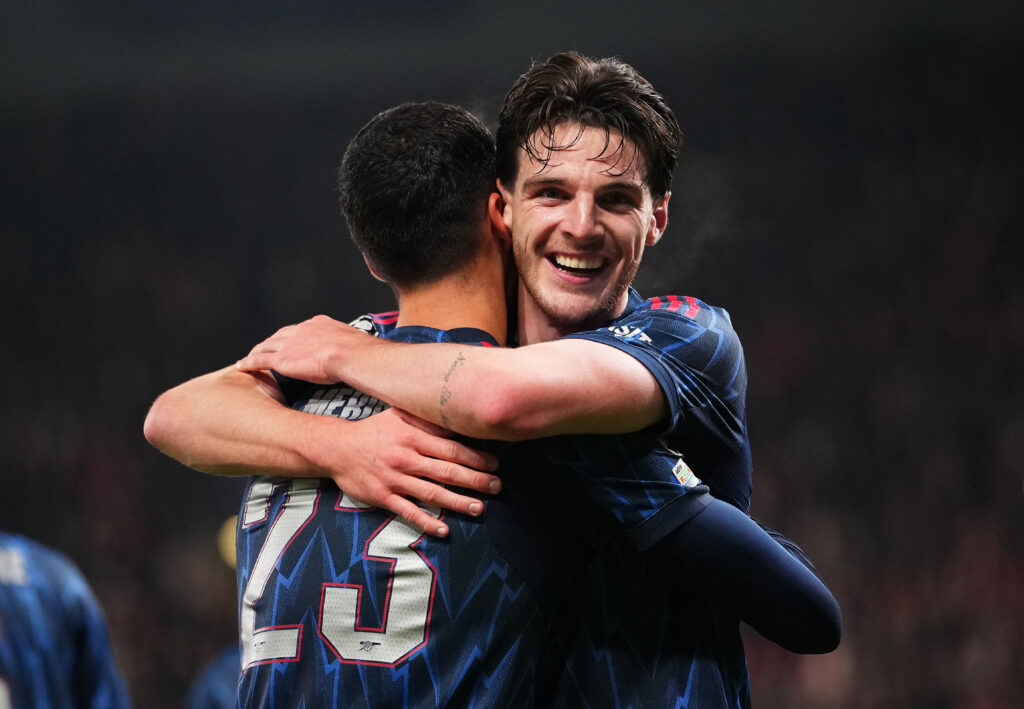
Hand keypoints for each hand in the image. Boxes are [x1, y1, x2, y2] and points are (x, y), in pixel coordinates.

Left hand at [237, 315, 365, 383]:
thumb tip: (356, 352)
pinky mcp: (282, 359)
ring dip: (256, 351)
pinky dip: (249, 363)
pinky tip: (242, 367)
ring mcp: (290, 344)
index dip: (292, 336)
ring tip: (250, 357)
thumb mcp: (353, 341)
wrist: (351, 354)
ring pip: (266, 346)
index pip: (300, 329)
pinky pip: (260, 360)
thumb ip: (347, 344)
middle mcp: (301, 331)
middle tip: (265, 348)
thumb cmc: (358, 351)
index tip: (291, 341)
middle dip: (271, 342)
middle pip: (280, 335)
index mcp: (318, 324)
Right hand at [308, 407, 501, 536]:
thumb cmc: (375, 431)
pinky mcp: (383, 497)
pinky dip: (427, 521)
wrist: (337, 448)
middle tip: (497, 486)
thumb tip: (458, 419)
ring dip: (457, 502)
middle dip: (475, 480)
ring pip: (432, 493)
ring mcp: (395, 479)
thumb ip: (427, 420)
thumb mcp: (400, 416)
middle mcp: (406, 458)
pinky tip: (444, 529)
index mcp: (413, 436)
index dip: (476, 457)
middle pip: (447, 471)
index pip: (451, 448)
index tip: (495, 464)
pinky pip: (408, 512)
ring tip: (479, 508)